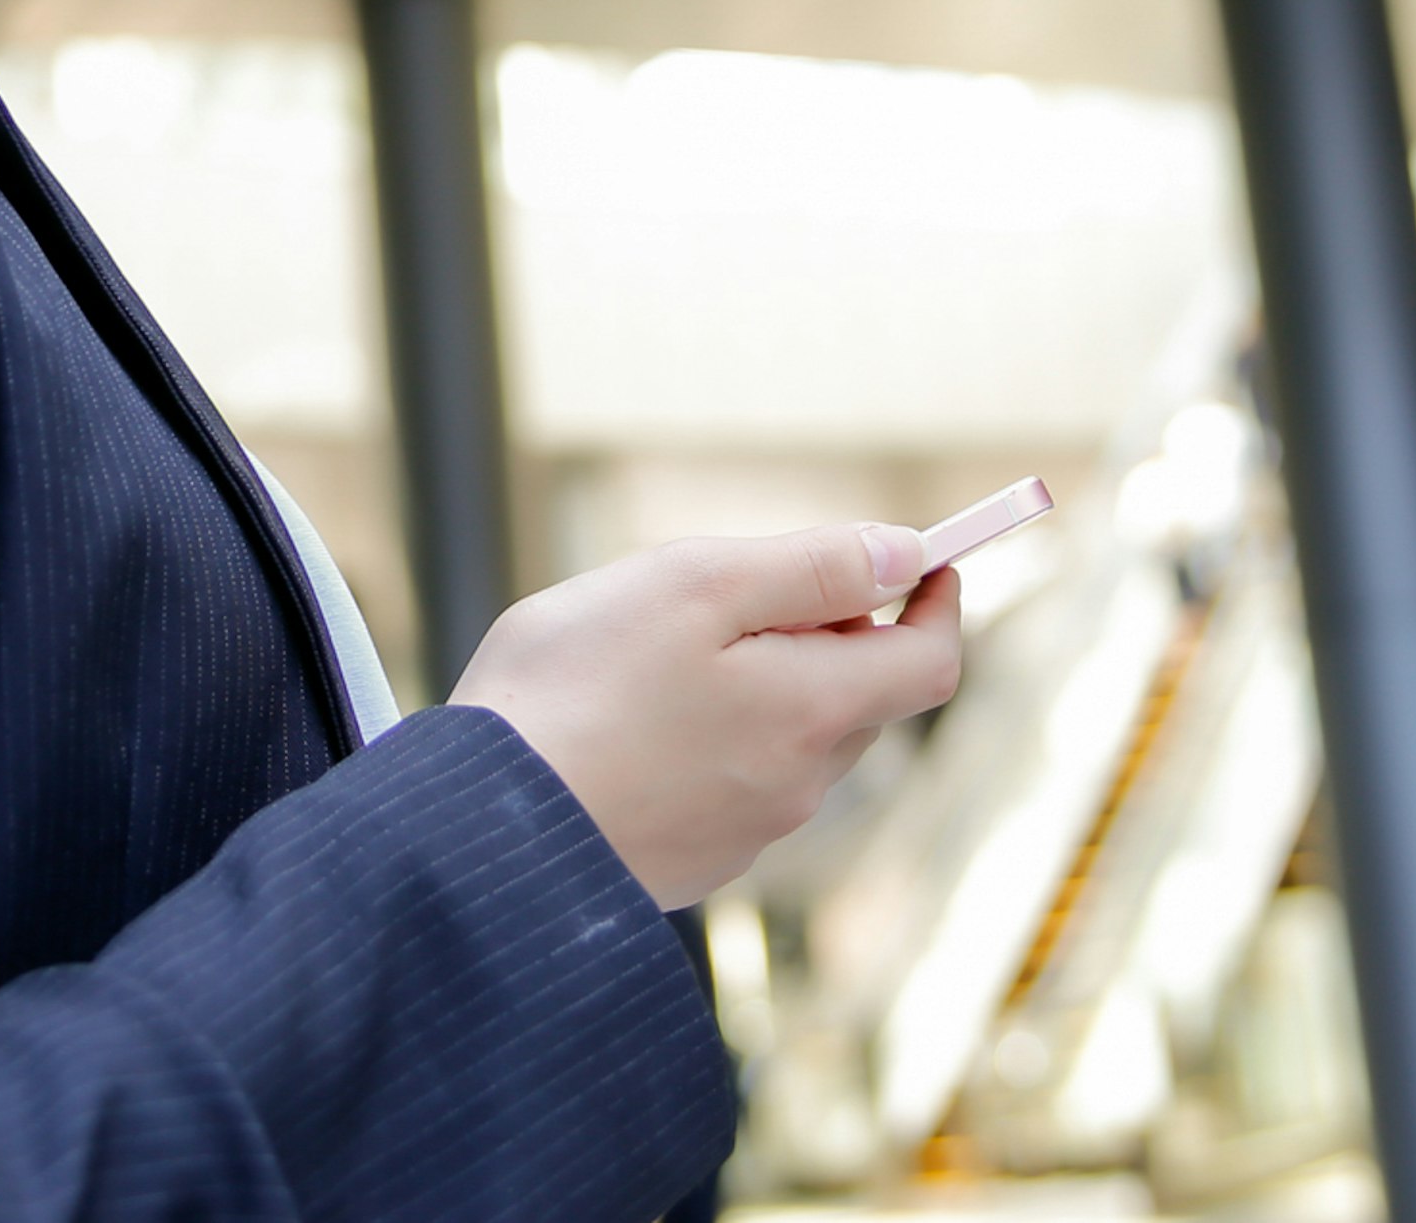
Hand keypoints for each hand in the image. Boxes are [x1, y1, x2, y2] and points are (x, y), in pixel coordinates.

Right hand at [450, 524, 963, 909]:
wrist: (476, 834)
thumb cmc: (576, 691)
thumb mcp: (696, 585)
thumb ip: (812, 569)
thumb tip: (904, 555)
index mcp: (813, 712)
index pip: (930, 664)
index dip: (939, 603)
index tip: (925, 559)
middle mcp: (797, 787)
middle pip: (859, 697)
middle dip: (834, 634)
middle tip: (744, 589)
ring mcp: (742, 833)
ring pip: (794, 739)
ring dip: (766, 685)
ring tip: (660, 652)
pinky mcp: (688, 860)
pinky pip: (734, 782)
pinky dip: (714, 737)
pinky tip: (630, 718)